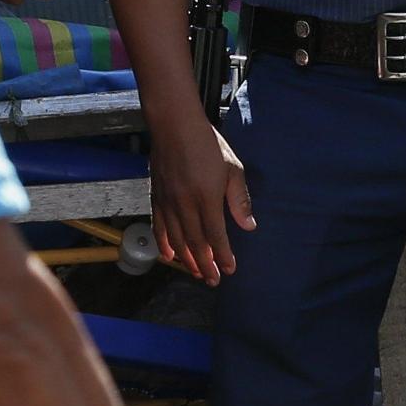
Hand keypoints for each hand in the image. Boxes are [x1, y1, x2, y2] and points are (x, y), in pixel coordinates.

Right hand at [151, 116, 254, 283]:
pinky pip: (159, 226)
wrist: (174, 124)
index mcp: (206, 198)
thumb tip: (249, 226)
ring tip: (195, 272)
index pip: (216, 236)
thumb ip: (239, 199)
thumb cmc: (207, 143)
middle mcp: (185, 204)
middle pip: (195, 243)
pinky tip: (169, 256)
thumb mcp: (232, 168)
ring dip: (186, 259)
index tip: (229, 270)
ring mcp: (168, 202)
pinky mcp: (156, 196)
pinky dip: (164, 243)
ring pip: (176, 239)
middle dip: (205, 265)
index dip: (223, 256)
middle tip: (212, 280)